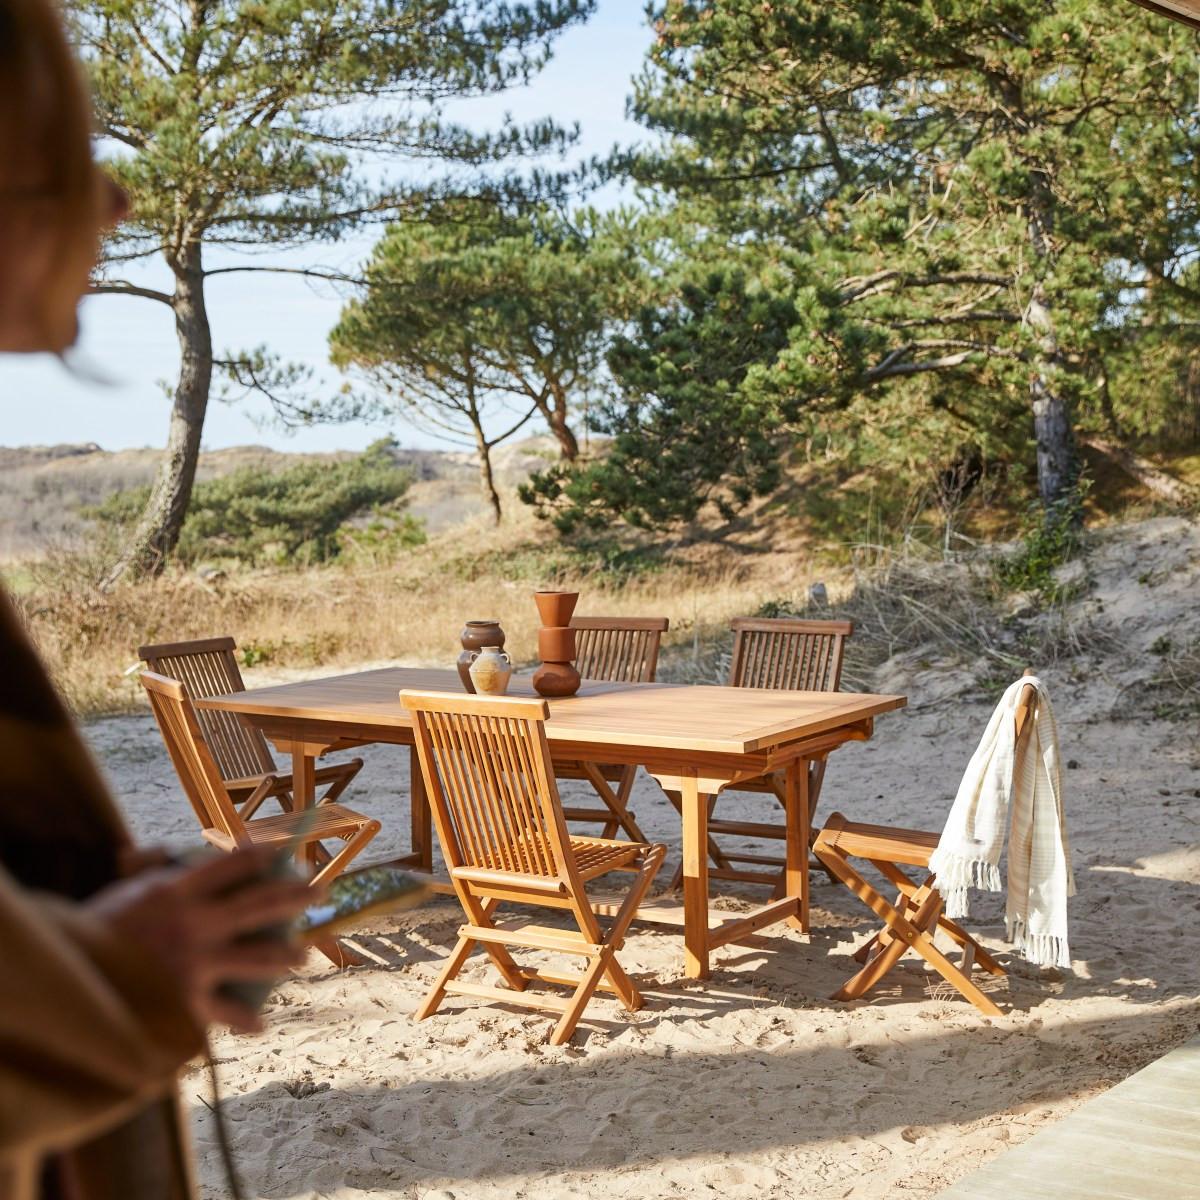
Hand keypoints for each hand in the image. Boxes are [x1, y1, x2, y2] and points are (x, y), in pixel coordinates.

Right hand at [87, 848, 314, 1033]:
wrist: (67, 981)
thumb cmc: (91, 934)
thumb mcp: (123, 893)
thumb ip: (150, 873)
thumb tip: (159, 854)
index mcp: (176, 890)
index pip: (231, 865)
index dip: (260, 856)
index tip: (281, 852)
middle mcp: (194, 922)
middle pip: (259, 902)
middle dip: (293, 896)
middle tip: (319, 891)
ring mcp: (195, 962)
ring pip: (257, 956)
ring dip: (285, 956)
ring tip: (304, 957)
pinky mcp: (187, 1000)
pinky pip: (225, 1011)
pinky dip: (245, 1020)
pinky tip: (261, 1026)